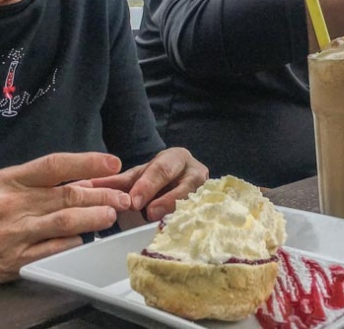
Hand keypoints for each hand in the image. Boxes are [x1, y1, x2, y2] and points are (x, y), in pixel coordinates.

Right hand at [0, 152, 131, 282]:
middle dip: (102, 196)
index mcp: (12, 180)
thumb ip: (43, 182)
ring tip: (112, 215)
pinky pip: (54, 250)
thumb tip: (85, 182)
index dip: (87, 163)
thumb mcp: (7, 185)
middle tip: (124, 197)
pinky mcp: (15, 261)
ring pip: (66, 222)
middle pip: (68, 195)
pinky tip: (85, 238)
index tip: (113, 163)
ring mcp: (15, 234)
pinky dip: (74, 242)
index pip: (55, 165)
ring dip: (95, 218)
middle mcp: (15, 205)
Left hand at [90, 148, 208, 221]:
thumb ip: (116, 183)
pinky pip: (201, 217)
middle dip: (165, 200)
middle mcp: (196, 171)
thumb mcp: (139, 177)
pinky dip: (187, 225)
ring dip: (177, 214)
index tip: (133, 201)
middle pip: (183, 185)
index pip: (162, 169)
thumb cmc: (157, 179)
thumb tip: (83, 188)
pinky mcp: (210, 208)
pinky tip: (176, 235)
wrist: (184, 181)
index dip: (148, 185)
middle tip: (149, 213)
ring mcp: (207, 191)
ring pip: (195, 202)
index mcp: (177, 158)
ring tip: (161, 225)